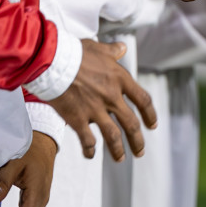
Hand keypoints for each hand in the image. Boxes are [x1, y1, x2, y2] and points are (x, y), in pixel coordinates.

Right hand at [46, 39, 155, 161]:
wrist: (53, 61)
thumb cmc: (74, 52)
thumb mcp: (98, 48)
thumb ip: (112, 51)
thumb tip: (122, 48)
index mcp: (119, 79)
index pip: (143, 100)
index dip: (150, 114)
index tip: (152, 124)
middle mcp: (111, 96)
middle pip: (131, 123)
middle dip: (137, 140)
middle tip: (140, 150)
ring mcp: (95, 109)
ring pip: (113, 136)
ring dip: (118, 150)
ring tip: (120, 158)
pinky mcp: (78, 119)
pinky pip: (88, 140)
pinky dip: (90, 150)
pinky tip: (90, 154)